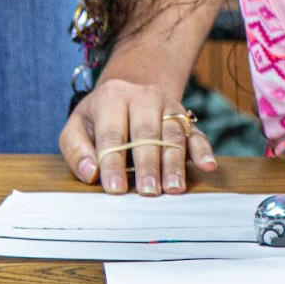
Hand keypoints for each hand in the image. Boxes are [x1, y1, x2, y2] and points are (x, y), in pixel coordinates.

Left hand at [59, 77, 216, 194]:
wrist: (129, 91)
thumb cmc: (99, 118)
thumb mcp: (78, 126)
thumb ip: (76, 150)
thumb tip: (90, 173)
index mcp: (112, 97)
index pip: (112, 134)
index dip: (112, 162)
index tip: (115, 188)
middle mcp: (143, 97)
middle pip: (146, 133)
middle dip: (147, 164)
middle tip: (148, 192)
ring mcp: (167, 105)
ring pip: (172, 134)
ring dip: (174, 162)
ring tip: (173, 188)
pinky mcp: (185, 117)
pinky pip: (196, 133)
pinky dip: (203, 149)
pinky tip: (207, 166)